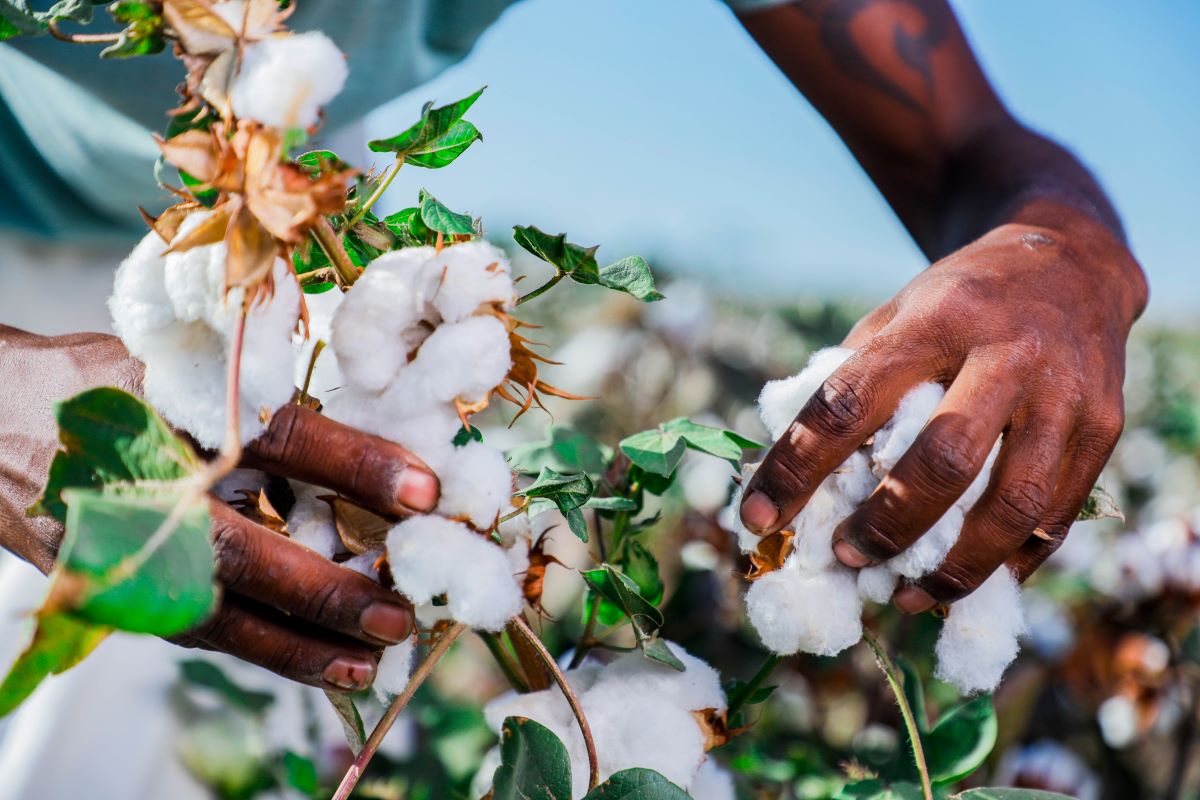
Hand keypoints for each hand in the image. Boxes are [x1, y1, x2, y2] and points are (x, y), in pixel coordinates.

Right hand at [0, 328, 438, 690]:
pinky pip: (199, 628)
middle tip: (403, 613)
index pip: (279, 439)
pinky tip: (318, 661)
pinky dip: (262, 648)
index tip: (425, 490)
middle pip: (247, 554)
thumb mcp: (176, 360)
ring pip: (219, 614)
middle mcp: (146, 491)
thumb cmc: (101, 378)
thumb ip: (259, 387)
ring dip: (300, 644)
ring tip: (371, 662)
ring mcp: (125, 549)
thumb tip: (372, 411)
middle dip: (330, 591)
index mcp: (170, 415)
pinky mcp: (118, 587)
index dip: (355, 464)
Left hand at [740, 205, 1147, 610]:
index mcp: (935, 320)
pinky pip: (1057, 516)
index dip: (796, 467)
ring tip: (909, 596)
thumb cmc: (959, 302)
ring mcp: (1065, 395)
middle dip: (887, 525)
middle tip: (847, 558)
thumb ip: (853, 380)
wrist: (1072, 263)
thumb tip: (796, 473)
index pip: (849, 402)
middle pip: (943, 460)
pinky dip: (1009, 562)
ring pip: (1013, 504)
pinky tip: (968, 581)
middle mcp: (1007, 354)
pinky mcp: (1105, 428)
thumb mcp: (898, 313)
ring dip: (954, 567)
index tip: (757, 518)